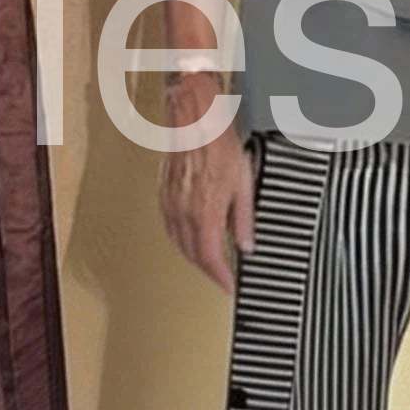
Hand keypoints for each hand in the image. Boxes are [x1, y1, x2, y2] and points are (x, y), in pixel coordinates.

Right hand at [159, 74, 255, 292]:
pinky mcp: (163, 195)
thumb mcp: (244, 184)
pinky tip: (190, 239)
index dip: (220, 277)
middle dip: (208, 270)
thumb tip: (246, 245)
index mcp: (205, 213)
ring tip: (209, 262)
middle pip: (192, 254)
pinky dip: (180, 240)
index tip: (229, 287)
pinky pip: (169, 227)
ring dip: (193, 257)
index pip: (210, 257)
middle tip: (222, 277)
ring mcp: (170, 204)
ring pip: (178, 243)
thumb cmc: (219, 146)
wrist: (193, 122)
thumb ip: (244, 219)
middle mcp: (183, 213)